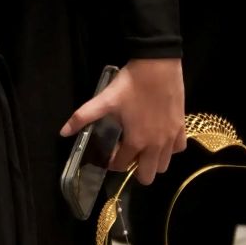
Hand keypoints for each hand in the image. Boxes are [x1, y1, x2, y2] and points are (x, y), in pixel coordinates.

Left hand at [61, 57, 187, 183]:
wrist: (157, 68)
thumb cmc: (130, 85)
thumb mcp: (103, 101)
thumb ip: (82, 118)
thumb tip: (63, 132)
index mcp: (135, 142)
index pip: (122, 165)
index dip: (112, 163)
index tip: (107, 156)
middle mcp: (156, 146)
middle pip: (148, 176)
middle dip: (135, 170)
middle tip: (126, 155)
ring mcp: (171, 139)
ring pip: (164, 165)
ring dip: (152, 162)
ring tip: (141, 148)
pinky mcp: (182, 129)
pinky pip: (178, 149)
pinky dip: (169, 150)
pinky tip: (159, 139)